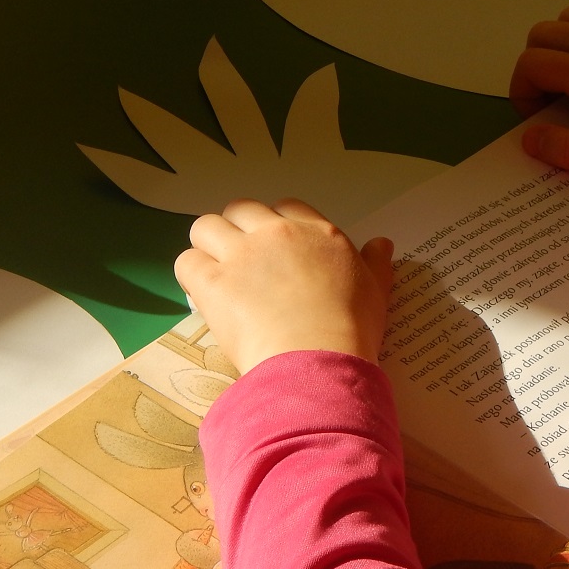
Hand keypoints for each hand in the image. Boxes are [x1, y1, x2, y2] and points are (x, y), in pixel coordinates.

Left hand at [174, 199, 393, 373]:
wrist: (318, 361)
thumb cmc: (352, 330)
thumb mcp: (376, 292)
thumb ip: (376, 263)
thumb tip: (381, 242)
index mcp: (316, 232)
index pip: (287, 206)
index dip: (276, 225)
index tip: (276, 249)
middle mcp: (276, 233)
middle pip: (241, 209)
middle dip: (238, 229)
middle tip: (243, 260)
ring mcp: (241, 255)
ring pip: (205, 226)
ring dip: (208, 245)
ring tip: (216, 273)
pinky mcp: (212, 282)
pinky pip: (186, 261)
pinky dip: (191, 274)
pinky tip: (202, 292)